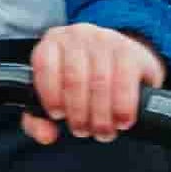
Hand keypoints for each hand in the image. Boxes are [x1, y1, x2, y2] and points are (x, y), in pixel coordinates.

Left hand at [22, 21, 165, 141]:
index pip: (44, 65)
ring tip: (102, 131)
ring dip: (100, 116)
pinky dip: (122, 107)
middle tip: (83, 131)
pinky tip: (121, 120)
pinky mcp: (131, 51)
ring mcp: (106, 40)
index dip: (51, 96)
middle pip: (74, 79)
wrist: (126, 65)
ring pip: (100, 82)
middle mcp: (78, 35)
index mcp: (53, 42)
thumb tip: (46, 135)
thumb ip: (39, 120)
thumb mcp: (57, 97)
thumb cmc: (85, 83)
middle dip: (78, 114)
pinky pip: (124, 82)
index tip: (58, 115)